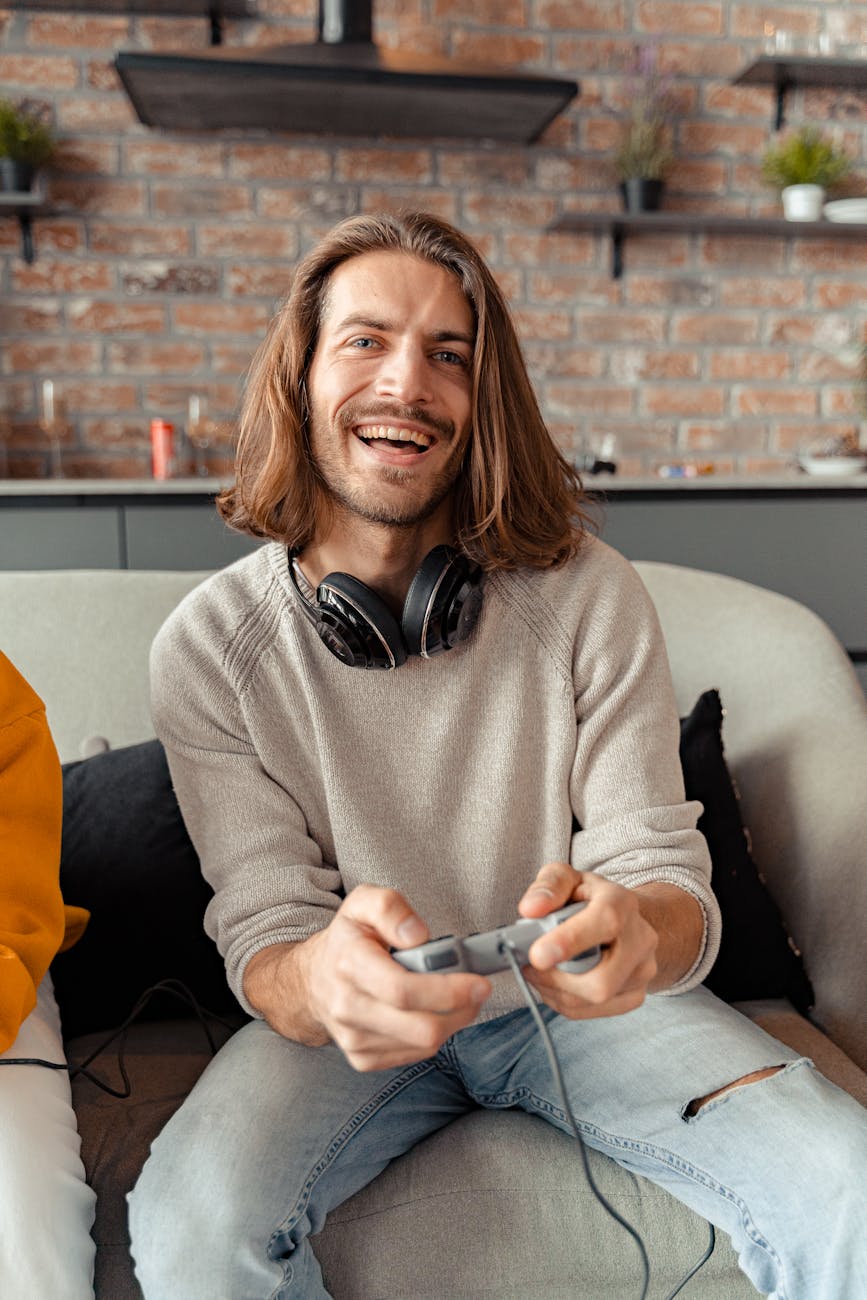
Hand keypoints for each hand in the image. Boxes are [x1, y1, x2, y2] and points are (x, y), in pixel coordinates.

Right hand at [247, 886, 490, 1071]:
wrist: (312, 980)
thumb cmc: (347, 939)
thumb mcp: (363, 902)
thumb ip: (390, 907)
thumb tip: (418, 935)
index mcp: (350, 964)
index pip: (403, 990)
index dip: (448, 991)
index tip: (479, 983)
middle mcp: (348, 1007)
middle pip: (421, 1028)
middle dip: (461, 1010)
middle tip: (478, 990)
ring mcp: (354, 1038)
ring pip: (423, 1044)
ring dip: (452, 1021)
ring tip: (455, 997)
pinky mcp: (363, 1059)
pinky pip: (415, 1055)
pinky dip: (433, 1034)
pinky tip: (431, 1012)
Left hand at [517, 863, 658, 1020]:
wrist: (623, 920)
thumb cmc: (588, 899)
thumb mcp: (566, 878)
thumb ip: (548, 887)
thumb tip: (530, 909)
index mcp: (622, 902)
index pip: (605, 922)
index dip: (570, 941)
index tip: (538, 955)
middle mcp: (640, 938)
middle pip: (602, 980)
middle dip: (556, 978)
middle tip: (530, 964)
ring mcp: (642, 971)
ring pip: (593, 1000)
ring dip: (554, 990)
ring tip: (540, 970)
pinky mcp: (635, 995)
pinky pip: (592, 1012)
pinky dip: (565, 1002)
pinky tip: (556, 982)